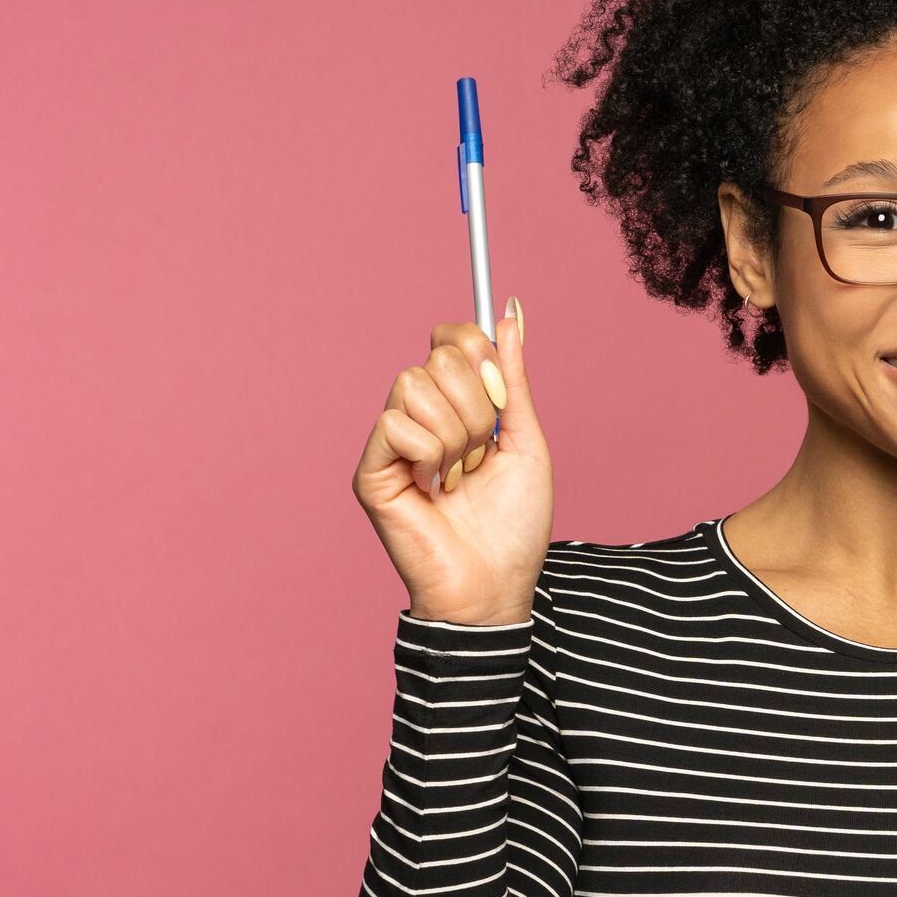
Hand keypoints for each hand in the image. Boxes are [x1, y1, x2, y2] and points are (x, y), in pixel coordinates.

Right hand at [355, 298, 549, 625]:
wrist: (496, 584)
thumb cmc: (515, 525)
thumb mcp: (525, 439)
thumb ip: (513, 377)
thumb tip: (512, 312)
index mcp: (455, 405)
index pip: (451, 339)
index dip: (477, 352)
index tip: (500, 399)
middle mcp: (419, 416)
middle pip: (438, 356)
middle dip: (476, 406)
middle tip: (480, 454)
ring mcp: (392, 443)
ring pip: (413, 383)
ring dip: (455, 435)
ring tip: (459, 477)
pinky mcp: (371, 470)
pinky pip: (395, 423)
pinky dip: (429, 454)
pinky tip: (434, 488)